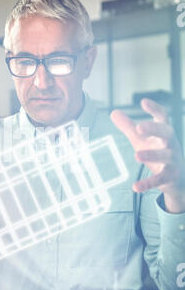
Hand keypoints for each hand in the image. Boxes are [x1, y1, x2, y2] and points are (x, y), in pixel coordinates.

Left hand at [110, 98, 184, 212]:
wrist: (176, 178)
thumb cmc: (157, 152)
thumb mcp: (142, 139)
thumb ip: (129, 127)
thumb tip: (113, 113)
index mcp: (164, 132)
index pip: (162, 117)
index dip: (155, 109)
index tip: (143, 102)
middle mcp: (171, 144)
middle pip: (166, 133)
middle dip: (154, 129)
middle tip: (139, 128)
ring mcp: (172, 160)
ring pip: (165, 156)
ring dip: (152, 155)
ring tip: (137, 155)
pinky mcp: (170, 176)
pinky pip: (160, 179)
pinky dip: (148, 183)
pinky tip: (135, 187)